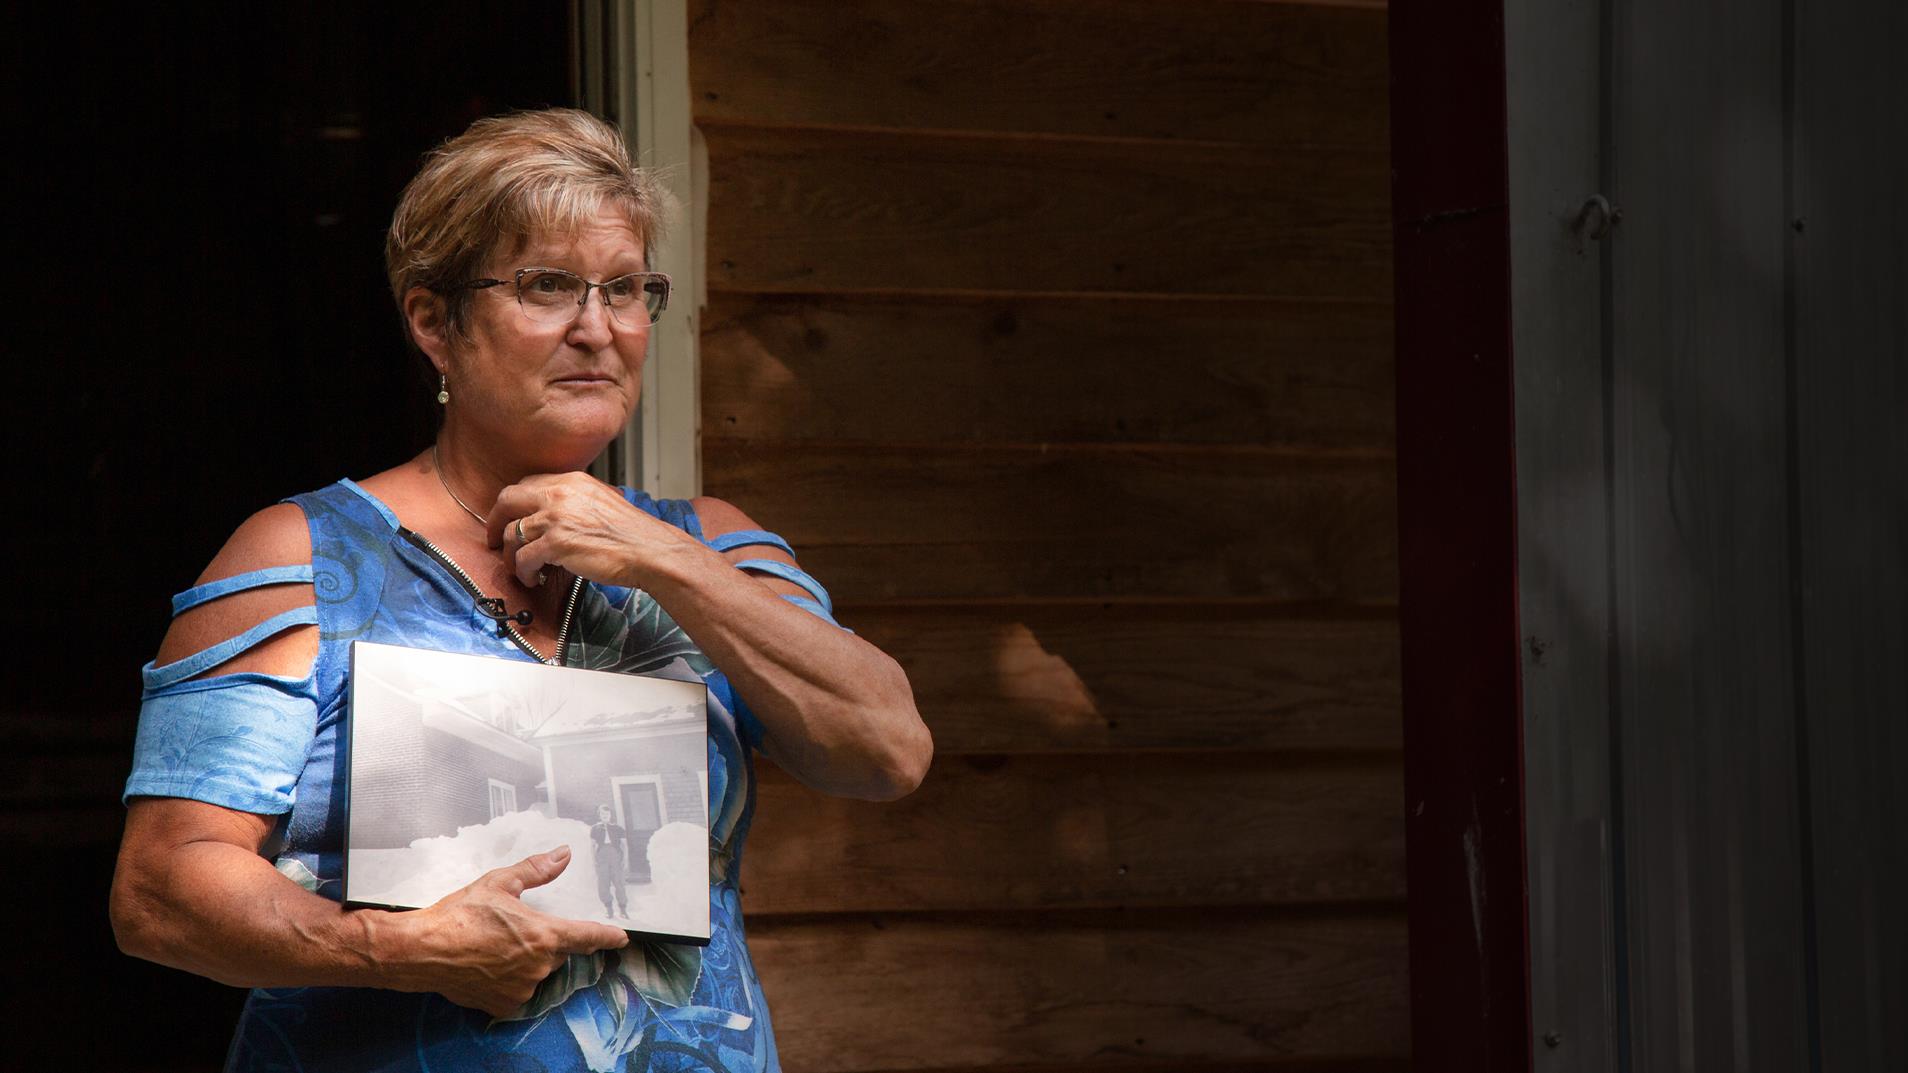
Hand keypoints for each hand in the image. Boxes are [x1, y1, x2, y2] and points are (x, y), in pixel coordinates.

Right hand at [396, 846, 628, 1017]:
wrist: (423, 949)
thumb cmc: (459, 916)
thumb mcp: (500, 882)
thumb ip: (536, 870)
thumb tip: (563, 855)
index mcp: (544, 935)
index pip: (588, 936)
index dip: (607, 936)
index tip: (620, 938)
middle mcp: (538, 966)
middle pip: (557, 953)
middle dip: (543, 941)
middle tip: (514, 930)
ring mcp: (522, 989)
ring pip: (536, 972)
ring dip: (525, 961)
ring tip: (493, 947)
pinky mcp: (503, 1004)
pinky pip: (516, 991)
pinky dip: (508, 979)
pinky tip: (487, 965)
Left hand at [487, 472, 690, 588]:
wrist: (648, 549)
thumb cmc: (630, 533)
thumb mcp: (601, 501)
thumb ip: (575, 501)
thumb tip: (554, 516)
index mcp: (571, 481)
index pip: (526, 484)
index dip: (513, 504)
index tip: (510, 519)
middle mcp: (559, 493)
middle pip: (507, 500)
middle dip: (495, 523)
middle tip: (495, 541)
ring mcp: (555, 518)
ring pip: (511, 534)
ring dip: (511, 555)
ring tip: (521, 569)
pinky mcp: (556, 544)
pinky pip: (523, 558)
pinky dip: (524, 572)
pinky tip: (534, 578)